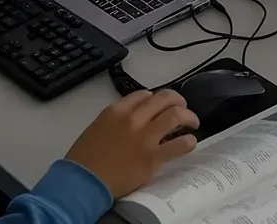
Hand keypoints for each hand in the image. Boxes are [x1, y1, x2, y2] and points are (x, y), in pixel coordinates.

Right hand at [66, 91, 198, 199]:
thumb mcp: (98, 127)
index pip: (144, 95)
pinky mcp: (153, 157)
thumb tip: (133, 120)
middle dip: (178, 100)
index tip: (160, 106)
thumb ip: (116, 120)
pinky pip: (179, 145)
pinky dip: (188, 141)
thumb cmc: (85, 158)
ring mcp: (145, 137)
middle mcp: (133, 119)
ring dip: (188, 116)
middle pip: (164, 99)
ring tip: (192, 122)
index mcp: (117, 110)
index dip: (155, 99)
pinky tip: (190, 142)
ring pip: (175, 115)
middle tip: (182, 108)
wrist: (84, 181)